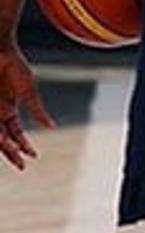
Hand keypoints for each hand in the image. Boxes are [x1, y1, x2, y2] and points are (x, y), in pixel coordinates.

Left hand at [0, 43, 53, 169]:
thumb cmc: (14, 66)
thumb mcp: (28, 91)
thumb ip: (37, 110)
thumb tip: (51, 127)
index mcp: (8, 110)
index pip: (15, 134)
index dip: (23, 146)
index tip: (33, 156)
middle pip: (3, 138)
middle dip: (12, 153)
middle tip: (21, 166)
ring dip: (4, 144)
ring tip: (12, 152)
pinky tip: (2, 139)